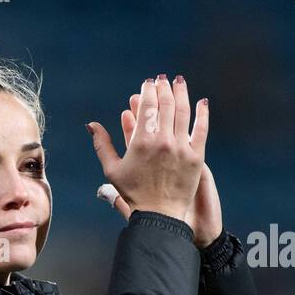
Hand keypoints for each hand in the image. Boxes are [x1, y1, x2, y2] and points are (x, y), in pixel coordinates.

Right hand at [86, 75, 206, 224]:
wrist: (158, 215)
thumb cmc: (133, 193)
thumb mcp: (112, 169)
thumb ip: (102, 144)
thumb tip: (91, 124)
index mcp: (142, 142)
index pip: (147, 106)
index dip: (148, 91)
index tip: (148, 83)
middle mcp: (163, 141)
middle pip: (166, 104)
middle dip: (164, 88)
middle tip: (163, 79)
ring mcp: (182, 148)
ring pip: (184, 112)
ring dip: (182, 94)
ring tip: (179, 82)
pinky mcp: (196, 156)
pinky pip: (201, 129)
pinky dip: (202, 113)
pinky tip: (201, 102)